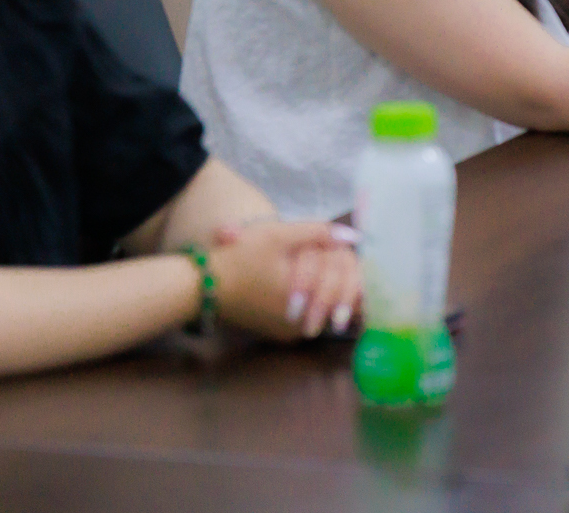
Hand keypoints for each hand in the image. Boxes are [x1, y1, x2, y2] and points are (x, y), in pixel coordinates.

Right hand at [203, 219, 361, 341]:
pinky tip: (322, 292)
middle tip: (358, 279)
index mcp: (303, 296)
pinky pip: (311, 319)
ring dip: (335, 296)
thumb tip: (353, 236)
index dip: (357, 274)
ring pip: (326, 312)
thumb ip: (318, 232)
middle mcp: (299, 322)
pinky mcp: (280, 335)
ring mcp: (289, 332)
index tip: (364, 268)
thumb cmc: (240, 256)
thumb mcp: (279, 235)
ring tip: (344, 286)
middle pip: (338, 302)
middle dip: (349, 286)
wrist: (204, 285)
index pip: (347, 287)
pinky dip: (318, 305)